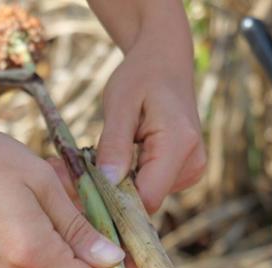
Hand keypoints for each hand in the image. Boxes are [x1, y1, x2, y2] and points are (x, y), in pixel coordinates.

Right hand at [0, 115, 124, 267]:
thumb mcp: (40, 181)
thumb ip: (78, 226)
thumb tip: (111, 258)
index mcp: (30, 253)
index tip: (128, 254)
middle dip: (90, 250)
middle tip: (89, 207)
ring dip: (62, 243)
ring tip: (50, 199)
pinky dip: (38, 246)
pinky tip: (26, 210)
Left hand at [94, 23, 205, 213]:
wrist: (165, 62)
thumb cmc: (141, 76)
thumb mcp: (119, 104)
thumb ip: (114, 145)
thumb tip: (107, 183)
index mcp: (179, 145)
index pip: (148, 197)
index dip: (115, 202)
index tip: (84, 192)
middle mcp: (192, 163)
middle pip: (147, 200)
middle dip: (111, 193)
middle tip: (79, 174)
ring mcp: (192, 170)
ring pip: (147, 197)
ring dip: (119, 186)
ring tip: (99, 160)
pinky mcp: (185, 172)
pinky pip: (151, 186)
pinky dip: (130, 179)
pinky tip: (117, 160)